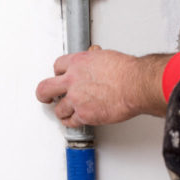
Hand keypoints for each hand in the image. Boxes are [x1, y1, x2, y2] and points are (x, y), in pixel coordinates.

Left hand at [35, 46, 170, 127]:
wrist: (135, 84)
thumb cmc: (127, 71)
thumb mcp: (106, 57)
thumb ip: (95, 63)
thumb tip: (97, 64)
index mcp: (78, 62)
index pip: (57, 66)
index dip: (58, 74)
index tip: (59, 78)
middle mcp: (72, 80)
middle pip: (45, 88)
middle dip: (44, 94)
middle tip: (45, 97)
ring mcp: (76, 98)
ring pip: (58, 109)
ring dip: (62, 111)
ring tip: (66, 112)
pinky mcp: (84, 114)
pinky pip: (71, 121)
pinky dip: (72, 122)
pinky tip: (74, 121)